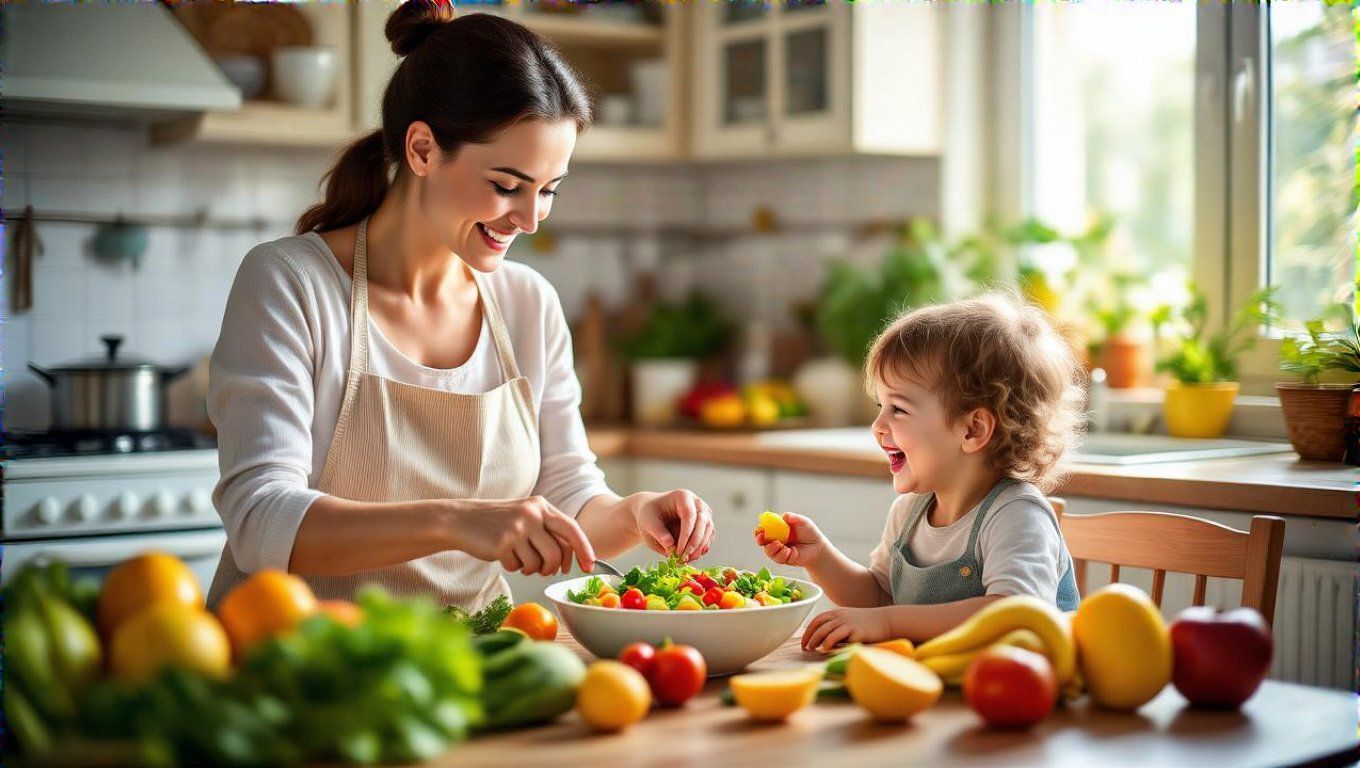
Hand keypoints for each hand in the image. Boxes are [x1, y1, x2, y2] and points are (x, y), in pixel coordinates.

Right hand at [446, 496, 594, 576]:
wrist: (461, 520)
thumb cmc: (498, 523)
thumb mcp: (526, 516)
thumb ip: (548, 530)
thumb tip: (573, 555)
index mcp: (541, 505)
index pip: (571, 529)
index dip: (584, 549)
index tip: (590, 565)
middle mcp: (531, 514)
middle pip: (557, 553)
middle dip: (553, 568)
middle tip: (544, 570)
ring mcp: (517, 528)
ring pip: (539, 563)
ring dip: (531, 569)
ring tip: (520, 561)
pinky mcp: (503, 543)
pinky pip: (518, 567)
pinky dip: (513, 567)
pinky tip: (503, 556)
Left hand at [632, 489, 713, 561]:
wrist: (653, 515)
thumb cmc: (650, 516)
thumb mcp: (648, 523)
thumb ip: (658, 533)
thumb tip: (670, 545)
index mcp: (682, 496)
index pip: (689, 515)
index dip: (686, 534)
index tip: (679, 551)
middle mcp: (697, 502)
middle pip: (703, 522)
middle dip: (694, 543)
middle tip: (683, 558)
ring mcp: (703, 512)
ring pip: (708, 530)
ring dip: (699, 547)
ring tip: (686, 560)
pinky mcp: (705, 524)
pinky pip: (708, 536)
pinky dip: (701, 548)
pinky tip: (692, 557)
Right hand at [754, 512, 824, 567]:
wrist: (817, 546)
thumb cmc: (808, 531)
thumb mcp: (803, 522)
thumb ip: (794, 518)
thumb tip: (784, 515)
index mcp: (776, 530)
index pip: (763, 530)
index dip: (759, 531)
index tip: (760, 530)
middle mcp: (775, 540)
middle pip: (762, 542)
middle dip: (760, 540)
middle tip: (761, 539)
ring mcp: (779, 551)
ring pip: (769, 552)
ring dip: (772, 549)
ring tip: (779, 545)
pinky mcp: (785, 559)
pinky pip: (779, 558)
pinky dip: (783, 554)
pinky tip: (791, 551)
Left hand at [801, 607, 892, 652]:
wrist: (887, 621)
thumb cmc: (867, 624)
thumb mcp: (849, 620)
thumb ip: (837, 626)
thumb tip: (822, 640)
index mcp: (837, 612)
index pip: (816, 620)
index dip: (807, 631)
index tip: (803, 642)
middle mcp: (840, 616)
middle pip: (818, 626)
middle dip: (809, 638)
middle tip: (805, 648)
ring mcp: (848, 622)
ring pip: (825, 631)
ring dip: (816, 641)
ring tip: (812, 650)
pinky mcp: (856, 630)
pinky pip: (838, 636)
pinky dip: (828, 643)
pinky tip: (825, 649)